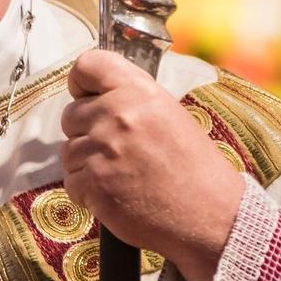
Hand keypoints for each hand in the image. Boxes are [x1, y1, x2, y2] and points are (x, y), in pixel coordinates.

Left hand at [60, 49, 245, 280]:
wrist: (212, 215)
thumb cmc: (194, 168)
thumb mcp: (169, 115)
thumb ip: (131, 100)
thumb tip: (95, 96)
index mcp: (139, 91)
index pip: (88, 65)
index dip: (81, 81)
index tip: (85, 95)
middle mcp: (118, 115)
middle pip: (70, 114)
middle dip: (85, 132)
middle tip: (116, 150)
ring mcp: (103, 150)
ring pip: (68, 151)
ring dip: (86, 165)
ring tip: (122, 176)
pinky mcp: (94, 184)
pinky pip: (71, 182)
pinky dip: (88, 192)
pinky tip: (117, 194)